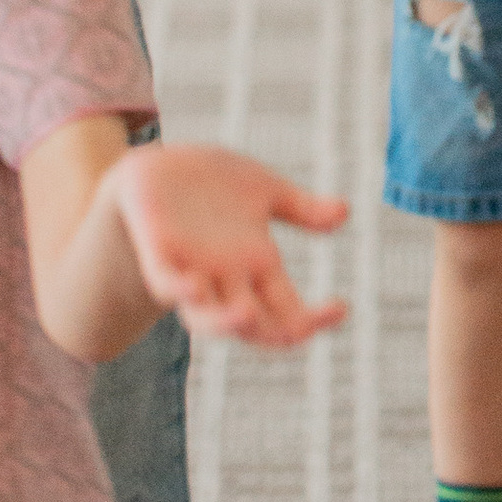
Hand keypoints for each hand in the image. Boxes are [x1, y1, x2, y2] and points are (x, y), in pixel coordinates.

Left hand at [112, 142, 347, 345]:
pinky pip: (164, 281)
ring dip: (225, 322)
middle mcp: (226, 278)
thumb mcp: (265, 190)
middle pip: (254, 324)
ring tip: (247, 318)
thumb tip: (345, 213)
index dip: (314, 318)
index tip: (341, 308)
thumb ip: (301, 208)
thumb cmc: (212, 183)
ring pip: (206, 317)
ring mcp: (192, 269)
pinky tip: (194, 286)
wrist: (156, 168)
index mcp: (257, 267)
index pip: (289, 309)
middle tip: (300, 332)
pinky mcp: (157, 253)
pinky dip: (178, 287)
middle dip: (276, 332)